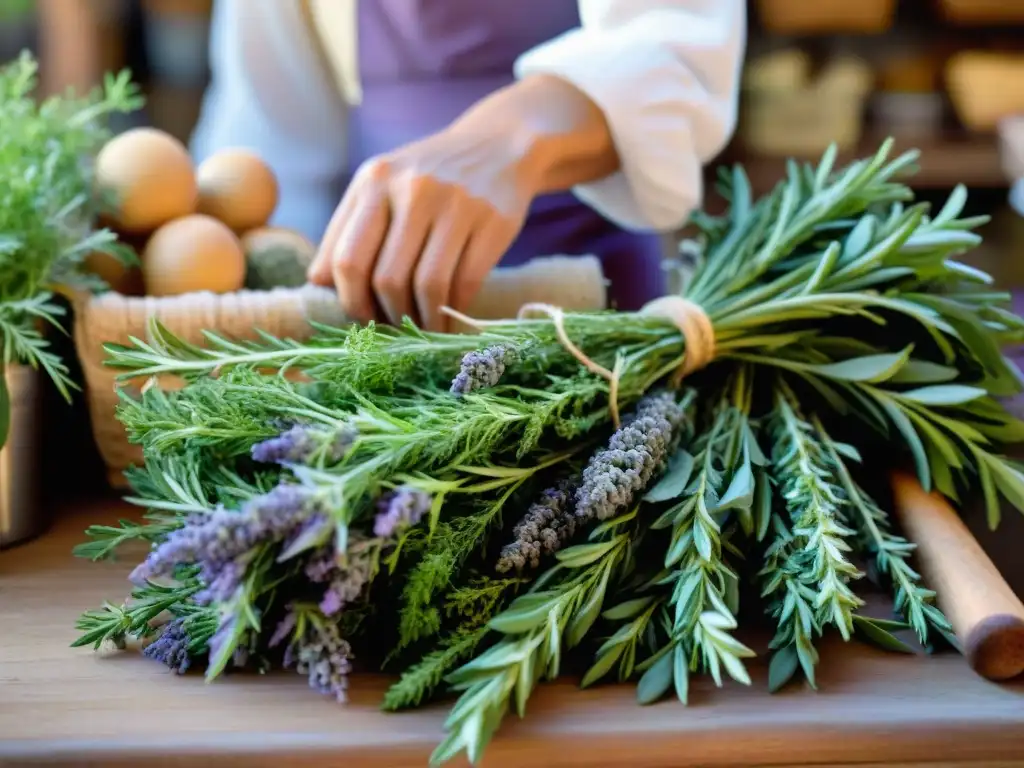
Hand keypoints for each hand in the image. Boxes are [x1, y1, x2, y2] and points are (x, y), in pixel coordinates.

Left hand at [308, 75, 620, 331]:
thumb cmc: (428, 176)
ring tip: (423, 329)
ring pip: (428, 286)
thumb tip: (316, 283)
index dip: (351, 300)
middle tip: (394, 328)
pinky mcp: (492, 221)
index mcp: (375, 181)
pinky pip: (465, 281)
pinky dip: (454, 309)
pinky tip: (450, 316)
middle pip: (387, 278)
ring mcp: (455, 204)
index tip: (362, 317)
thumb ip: (346, 230)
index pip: (348, 259)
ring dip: (423, 320)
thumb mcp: (381, 187)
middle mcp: (412, 189)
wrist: (500, 144)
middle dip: (388, 315)